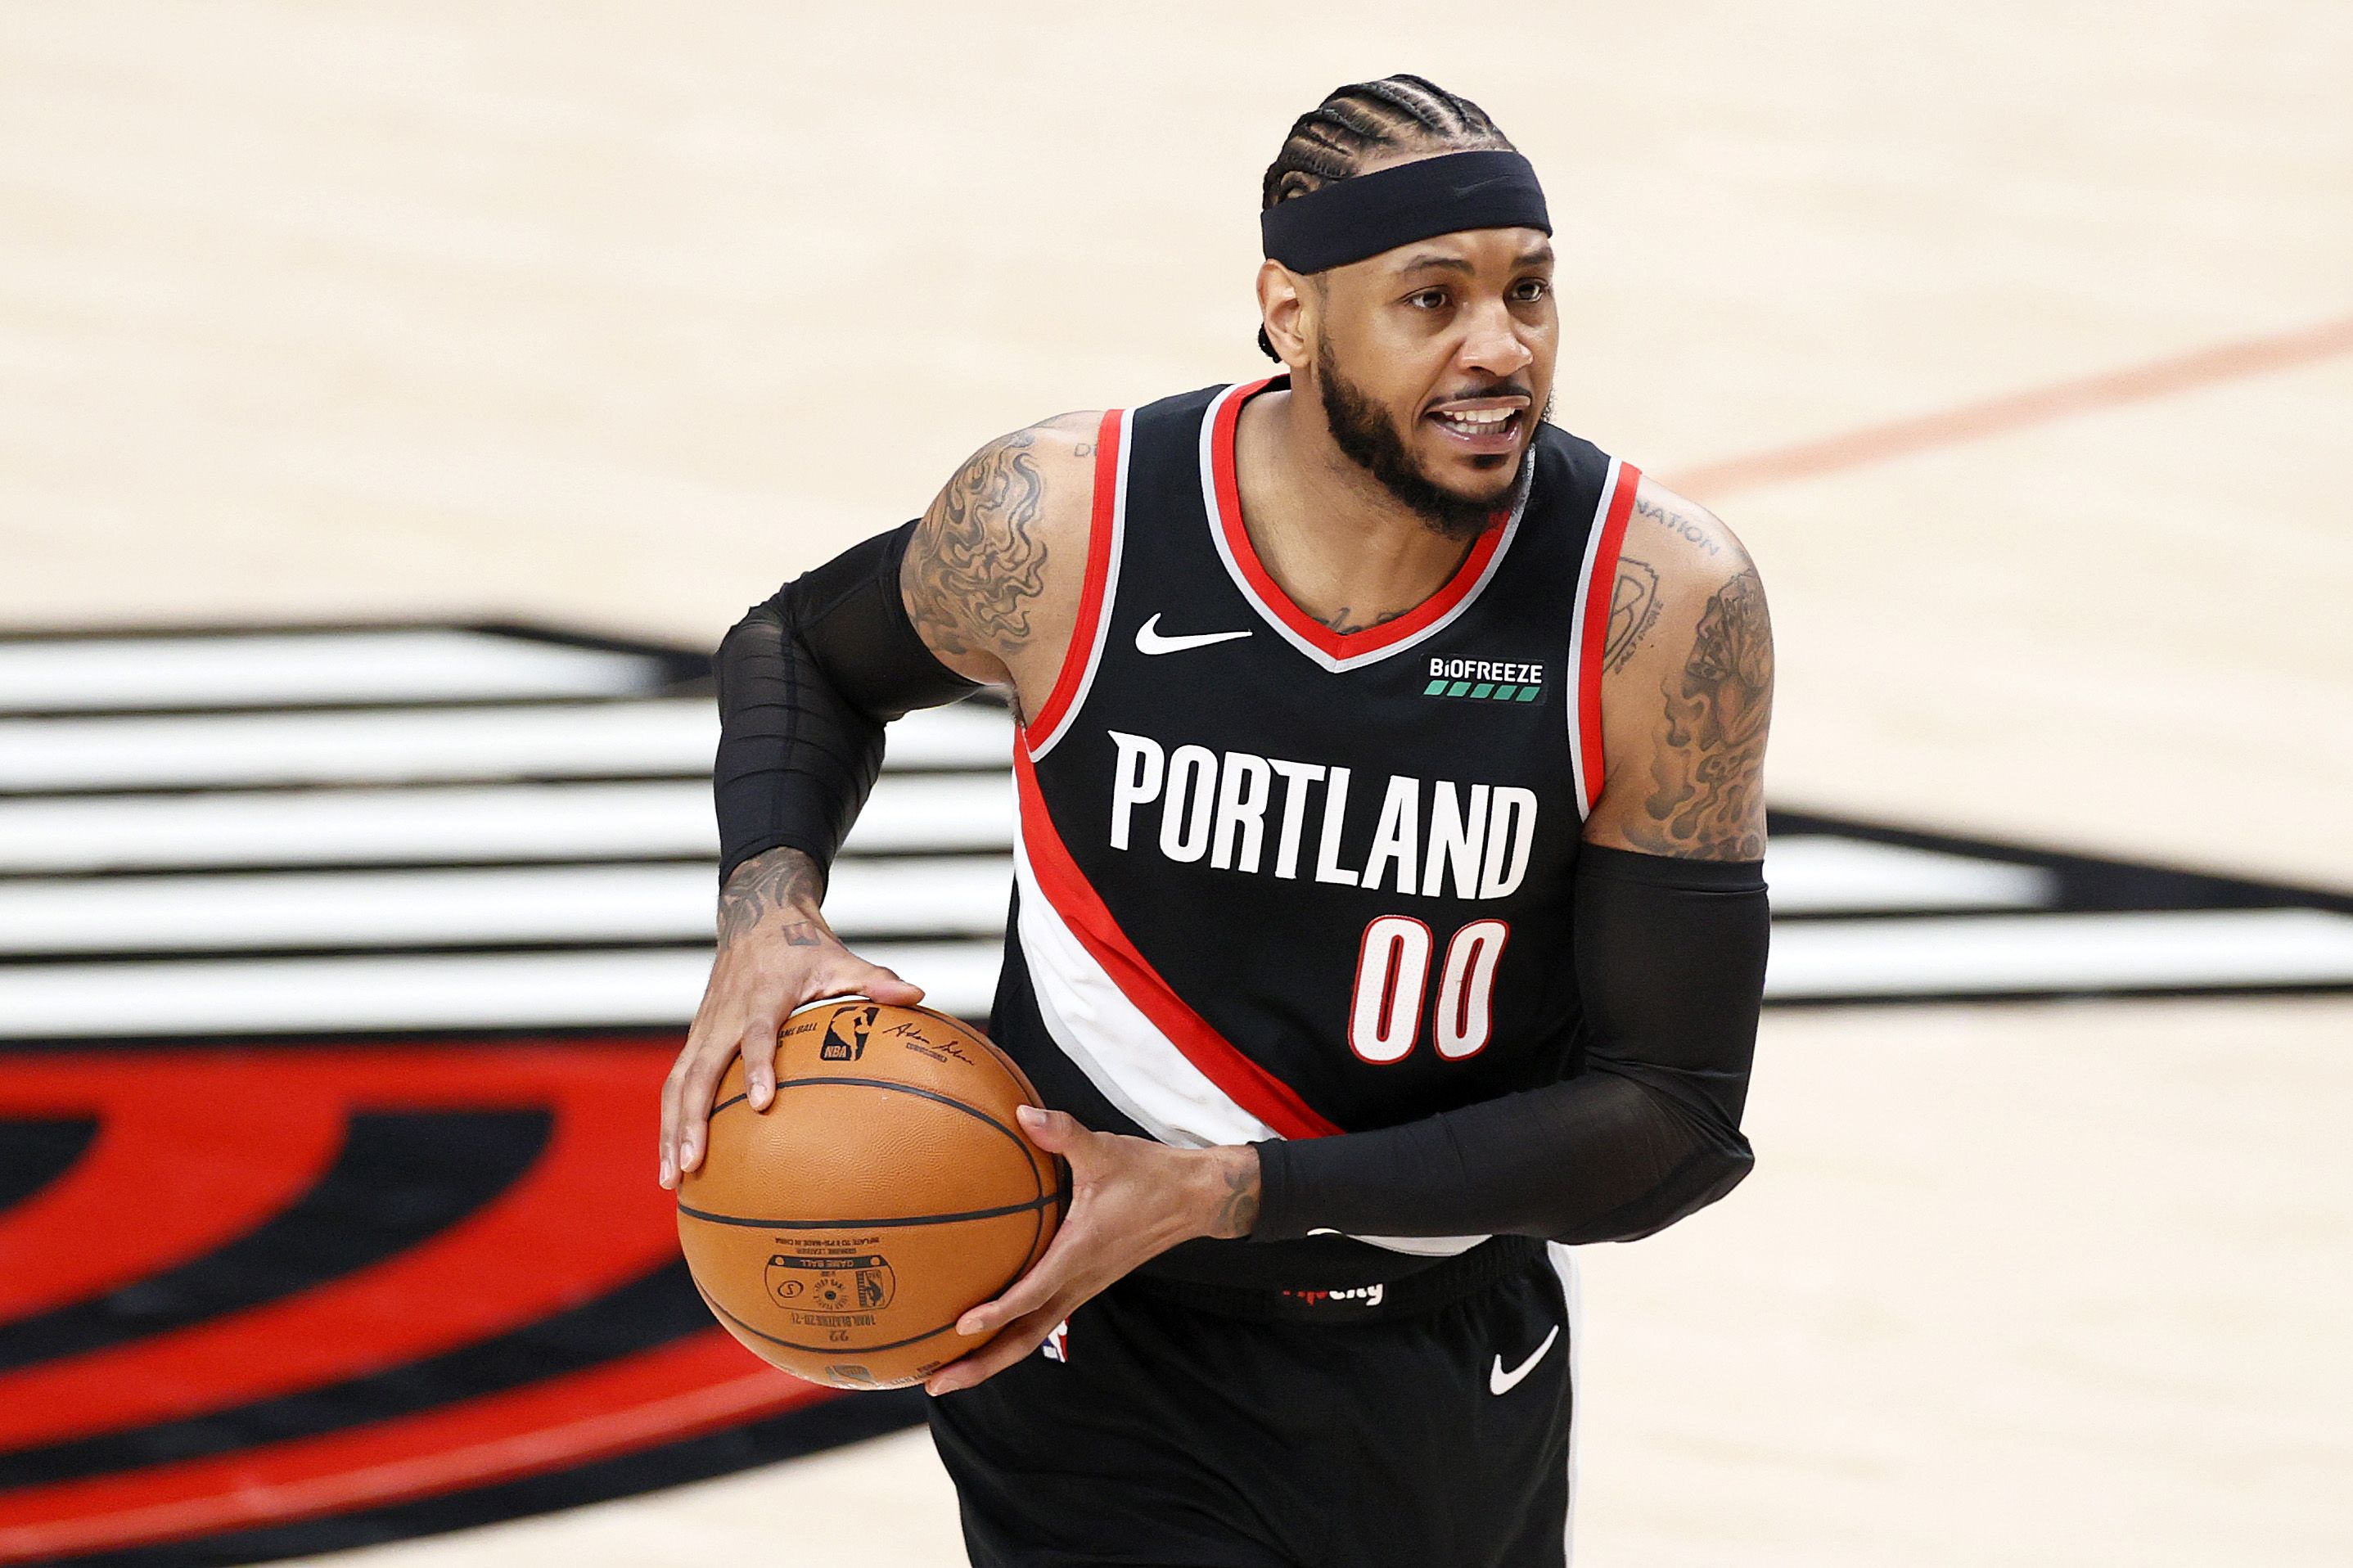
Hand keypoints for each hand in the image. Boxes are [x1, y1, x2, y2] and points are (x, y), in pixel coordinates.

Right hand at [658, 847, 922, 1187]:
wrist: (757, 919)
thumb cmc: (806, 947)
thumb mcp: (841, 958)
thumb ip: (876, 980)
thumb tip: (916, 996)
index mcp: (763, 996)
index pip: (757, 1033)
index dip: (758, 1065)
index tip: (763, 1103)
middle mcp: (725, 1015)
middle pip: (700, 1071)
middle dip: (693, 1118)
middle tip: (694, 1163)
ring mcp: (705, 1029)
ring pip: (678, 1083)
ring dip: (671, 1130)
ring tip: (673, 1179)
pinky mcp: (696, 1039)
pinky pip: (677, 1083)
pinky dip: (670, 1121)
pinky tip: (675, 1161)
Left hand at [924, 1107, 1260, 1395]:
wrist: (1194, 1199)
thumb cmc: (1149, 1174)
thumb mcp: (1105, 1150)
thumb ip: (1063, 1133)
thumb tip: (1022, 1113)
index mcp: (1081, 1253)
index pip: (1034, 1293)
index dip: (998, 1311)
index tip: (961, 1325)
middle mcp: (1080, 1280)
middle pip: (1025, 1338)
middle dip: (981, 1364)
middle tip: (935, 1384)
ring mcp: (1083, 1287)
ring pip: (1032, 1335)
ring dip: (991, 1357)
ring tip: (946, 1373)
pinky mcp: (1085, 1283)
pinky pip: (1042, 1318)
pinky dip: (1010, 1332)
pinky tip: (983, 1329)